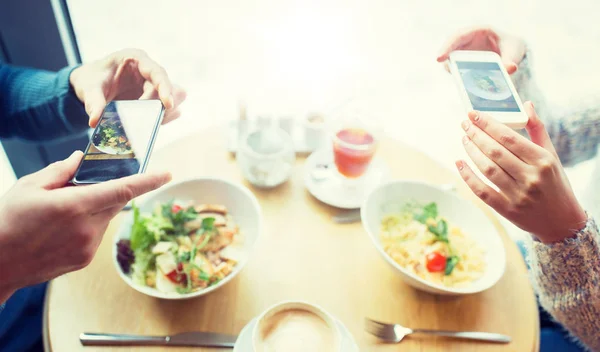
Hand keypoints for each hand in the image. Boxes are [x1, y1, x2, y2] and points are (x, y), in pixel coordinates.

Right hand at [0, 151, 170, 302]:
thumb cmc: (8, 221)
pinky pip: (97, 234)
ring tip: (64, 212)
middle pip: (116, 202)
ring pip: (106, 218)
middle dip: (111, 189)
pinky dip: (89, 225)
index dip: (148, 181)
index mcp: (74, 206)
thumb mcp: (29, 187)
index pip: (122, 190)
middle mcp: (87, 228)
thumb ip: (60, 171)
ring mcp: (88, 247)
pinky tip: (63, 228)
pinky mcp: (85, 260)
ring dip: (96, 208)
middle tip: (91, 185)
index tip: (167, 174)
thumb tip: (81, 159)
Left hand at [69, 48, 186, 127]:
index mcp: (136, 59)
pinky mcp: (153, 100)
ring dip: (162, 114)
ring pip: (168, 101)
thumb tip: (94, 121)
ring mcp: (152, 86)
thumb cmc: (91, 78)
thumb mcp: (88, 87)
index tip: (168, 104)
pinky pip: (163, 111)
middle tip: (148, 121)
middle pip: (165, 89)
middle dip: (159, 106)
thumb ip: (93, 102)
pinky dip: (159, 119)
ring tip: (146, 124)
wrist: (90, 85)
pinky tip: (149, 126)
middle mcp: (148, 72)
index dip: (165, 87)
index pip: (157, 72)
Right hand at [436, 28, 526, 73]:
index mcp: (478, 32)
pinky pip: (458, 70)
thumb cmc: (511, 47)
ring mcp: (464, 53)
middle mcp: (467, 41)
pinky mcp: (463, 63)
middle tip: (448, 71)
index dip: (447, 46)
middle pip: (451, 48)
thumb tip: (510, 68)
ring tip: (462, 82)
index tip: (439, 58)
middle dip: (446, 59)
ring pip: (452, 61)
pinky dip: (461, 78)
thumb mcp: (514, 50)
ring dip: (455, 71)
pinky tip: (467, 87)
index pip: (458, 36)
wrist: (511, 52)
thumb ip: (512, 59)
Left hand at [455, 103, 587, 243]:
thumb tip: (526, 105)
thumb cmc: (554, 182)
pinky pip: (482, 191)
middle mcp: (531, 177)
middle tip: (465, 124)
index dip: (488, 124)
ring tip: (464, 139)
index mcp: (543, 160)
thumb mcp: (551, 155)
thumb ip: (537, 129)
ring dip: (471, 152)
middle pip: (495, 151)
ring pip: (487, 169)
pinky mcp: (508, 210)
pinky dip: (468, 177)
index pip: (509, 137)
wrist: (562, 221)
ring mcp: (519, 195)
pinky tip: (460, 163)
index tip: (474, 114)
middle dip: (476, 135)